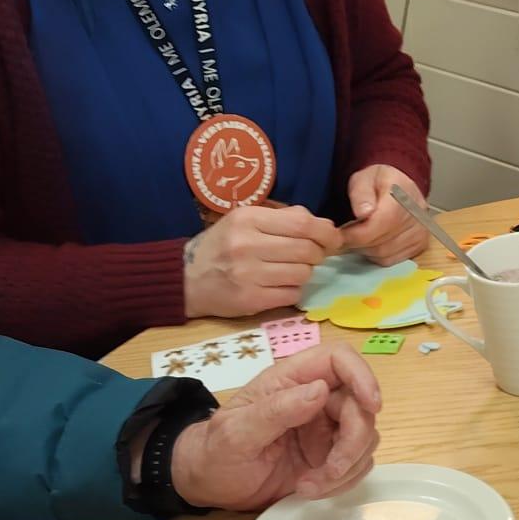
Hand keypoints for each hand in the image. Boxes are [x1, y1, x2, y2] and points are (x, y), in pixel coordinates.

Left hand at [168, 345, 380, 510]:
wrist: (209, 485)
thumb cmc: (215, 452)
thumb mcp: (236, 432)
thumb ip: (276, 410)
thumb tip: (320, 390)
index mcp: (291, 380)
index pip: (339, 359)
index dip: (362, 375)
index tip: (372, 405)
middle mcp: (315, 399)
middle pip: (360, 405)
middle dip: (353, 442)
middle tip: (330, 470)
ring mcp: (325, 429)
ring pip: (365, 437)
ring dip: (346, 467)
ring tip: (309, 486)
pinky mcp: (330, 457)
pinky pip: (357, 464)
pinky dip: (343, 481)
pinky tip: (310, 489)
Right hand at [182, 204, 341, 318]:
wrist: (186, 279)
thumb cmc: (221, 245)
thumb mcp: (244, 220)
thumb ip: (282, 219)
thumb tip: (323, 226)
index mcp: (248, 219)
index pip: (303, 223)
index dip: (326, 232)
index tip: (332, 238)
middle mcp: (247, 245)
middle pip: (307, 250)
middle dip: (318, 254)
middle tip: (312, 255)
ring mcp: (248, 275)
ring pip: (303, 273)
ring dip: (304, 272)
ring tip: (289, 269)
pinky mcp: (250, 300)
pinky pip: (292, 294)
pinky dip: (293, 290)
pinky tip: (280, 285)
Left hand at [341, 165, 427, 264]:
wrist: (401, 187)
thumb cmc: (380, 182)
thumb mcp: (364, 178)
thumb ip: (361, 193)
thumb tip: (362, 213)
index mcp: (403, 197)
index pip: (380, 225)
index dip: (357, 234)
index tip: (340, 233)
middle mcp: (417, 218)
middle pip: (381, 244)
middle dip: (358, 242)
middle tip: (346, 234)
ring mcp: (420, 234)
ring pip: (384, 254)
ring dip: (366, 249)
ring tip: (359, 234)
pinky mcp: (419, 246)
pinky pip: (391, 260)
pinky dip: (376, 255)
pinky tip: (372, 241)